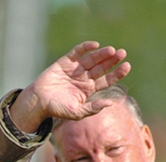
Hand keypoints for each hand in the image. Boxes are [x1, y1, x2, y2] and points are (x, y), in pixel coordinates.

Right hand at [10, 41, 130, 132]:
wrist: (38, 102)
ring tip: (111, 50)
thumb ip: (93, 108)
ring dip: (101, 54)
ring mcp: (74, 69)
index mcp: (88, 90)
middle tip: (122, 53)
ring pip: (91, 59)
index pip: (106, 80)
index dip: (117, 73)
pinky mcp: (64, 62)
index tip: (127, 66)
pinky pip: (77, 52)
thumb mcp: (77, 113)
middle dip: (112, 61)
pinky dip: (85, 48)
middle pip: (101, 67)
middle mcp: (83, 78)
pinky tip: (95, 45)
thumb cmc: (57, 109)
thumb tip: (110, 103)